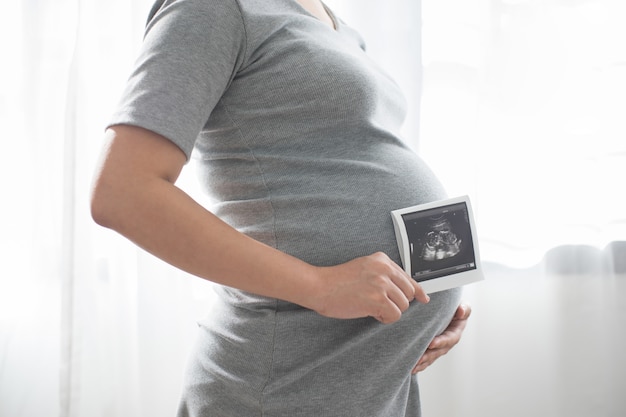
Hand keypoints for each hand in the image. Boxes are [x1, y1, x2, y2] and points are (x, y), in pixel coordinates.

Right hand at [311, 252, 429, 323]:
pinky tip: (370, 313)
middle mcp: (384, 269)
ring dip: (389, 311)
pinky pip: (394, 315)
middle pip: (408, 293)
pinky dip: (384, 318)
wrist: (320, 286)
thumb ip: (384, 275)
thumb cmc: (338, 281)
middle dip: (397, 302)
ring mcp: (381, 284)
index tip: (423, 298)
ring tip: (371, 307)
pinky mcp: (377, 299)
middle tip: (379, 304)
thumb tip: (408, 291)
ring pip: (402, 306)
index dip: (417, 290)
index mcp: (382, 259)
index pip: (408, 277)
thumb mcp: (364, 268)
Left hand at [411, 303, 471, 373]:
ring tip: (412, 367)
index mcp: (455, 333)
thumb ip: (464, 309)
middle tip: (418, 359)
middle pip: (438, 351)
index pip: (449, 339)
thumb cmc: (456, 309)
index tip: (431, 343)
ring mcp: (439, 347)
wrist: (451, 313)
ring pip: (431, 357)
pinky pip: (426, 358)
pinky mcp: (431, 349)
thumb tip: (462, 311)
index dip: (441, 341)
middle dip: (428, 356)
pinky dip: (419, 364)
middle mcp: (447, 343)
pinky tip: (411, 369)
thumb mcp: (463, 307)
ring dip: (422, 363)